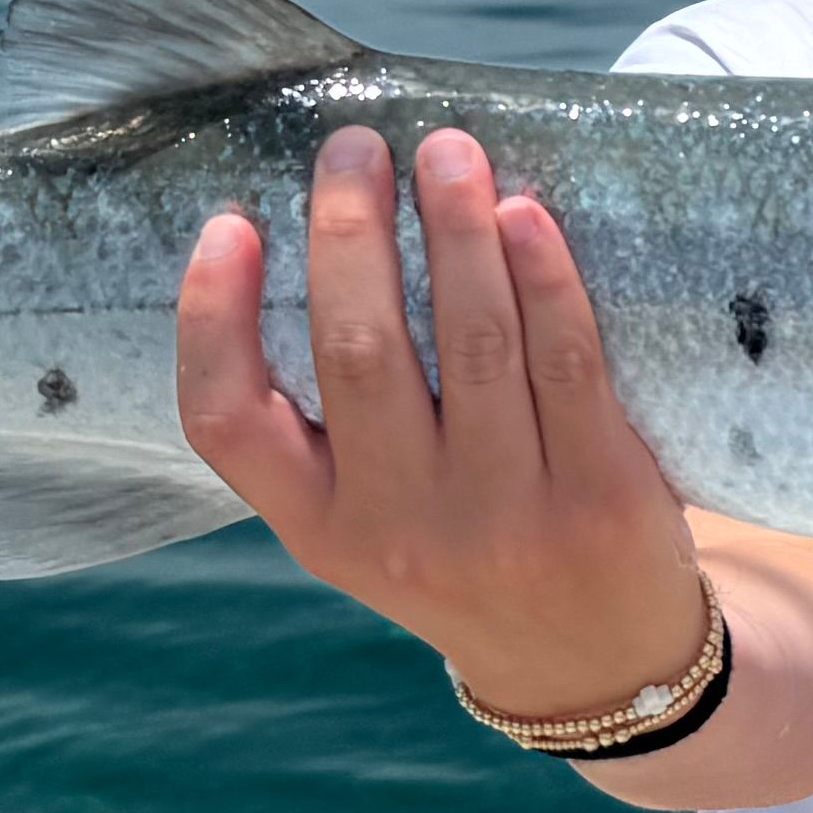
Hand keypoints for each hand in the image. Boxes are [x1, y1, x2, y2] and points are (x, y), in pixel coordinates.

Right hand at [173, 124, 709, 719]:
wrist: (599, 668)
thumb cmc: (470, 554)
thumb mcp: (372, 523)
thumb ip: (338, 421)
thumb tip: (331, 235)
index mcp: (322, 529)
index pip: (227, 422)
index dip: (213, 318)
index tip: (228, 225)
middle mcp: (400, 530)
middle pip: (357, 353)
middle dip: (351, 230)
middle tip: (355, 145)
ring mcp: (504, 519)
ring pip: (470, 342)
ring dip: (453, 228)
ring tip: (446, 150)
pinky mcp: (600, 499)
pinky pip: (565, 362)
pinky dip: (542, 276)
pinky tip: (523, 213)